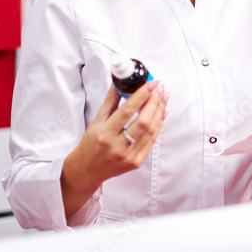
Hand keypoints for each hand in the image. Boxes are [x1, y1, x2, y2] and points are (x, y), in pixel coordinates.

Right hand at [61, 81, 168, 217]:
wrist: (87, 170)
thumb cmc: (91, 143)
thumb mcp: (97, 121)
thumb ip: (110, 101)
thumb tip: (120, 81)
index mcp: (105, 133)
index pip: (128, 111)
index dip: (142, 95)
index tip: (152, 83)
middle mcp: (118, 146)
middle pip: (143, 122)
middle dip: (155, 102)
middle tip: (160, 88)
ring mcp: (129, 156)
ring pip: (151, 131)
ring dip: (160, 111)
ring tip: (164, 97)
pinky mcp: (136, 162)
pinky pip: (152, 141)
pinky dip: (159, 125)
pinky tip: (162, 113)